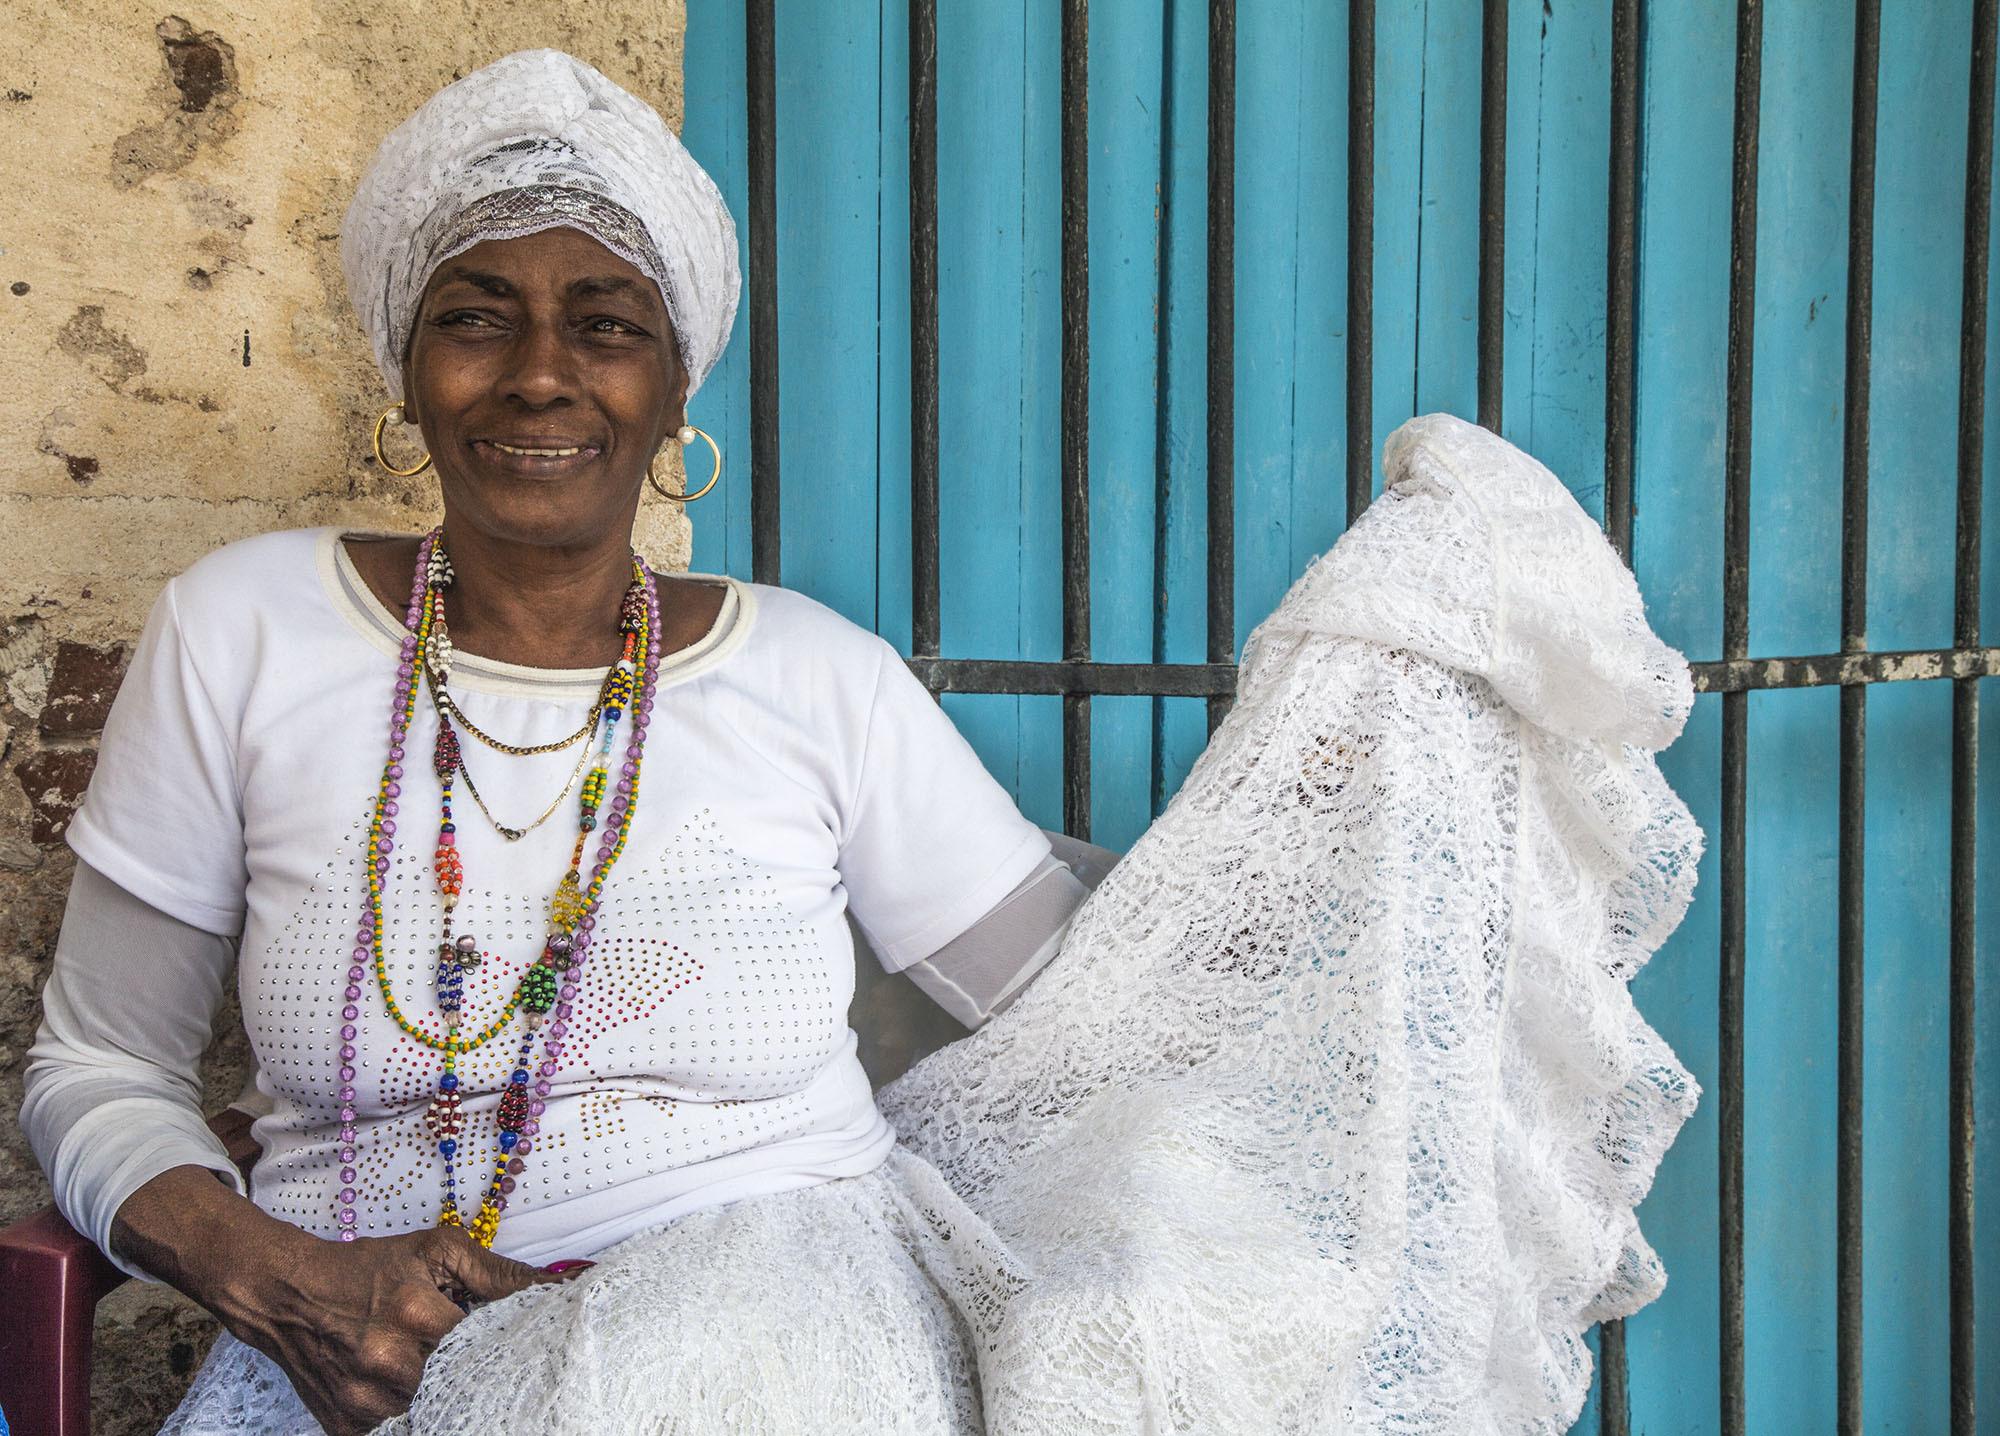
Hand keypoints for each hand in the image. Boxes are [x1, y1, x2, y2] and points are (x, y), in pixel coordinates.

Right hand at [222, 1223, 561, 1434]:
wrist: (287, 1296)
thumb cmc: (364, 1269)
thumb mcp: (435, 1251)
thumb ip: (499, 1273)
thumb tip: (561, 1285)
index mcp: (413, 1312)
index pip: (488, 1344)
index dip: (510, 1345)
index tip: (527, 1343)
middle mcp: (386, 1361)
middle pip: (461, 1384)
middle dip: (479, 1373)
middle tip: (488, 1364)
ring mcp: (363, 1401)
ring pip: (433, 1411)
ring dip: (447, 1394)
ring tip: (445, 1371)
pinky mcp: (346, 1426)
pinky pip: (398, 1429)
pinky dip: (413, 1413)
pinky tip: (415, 1389)